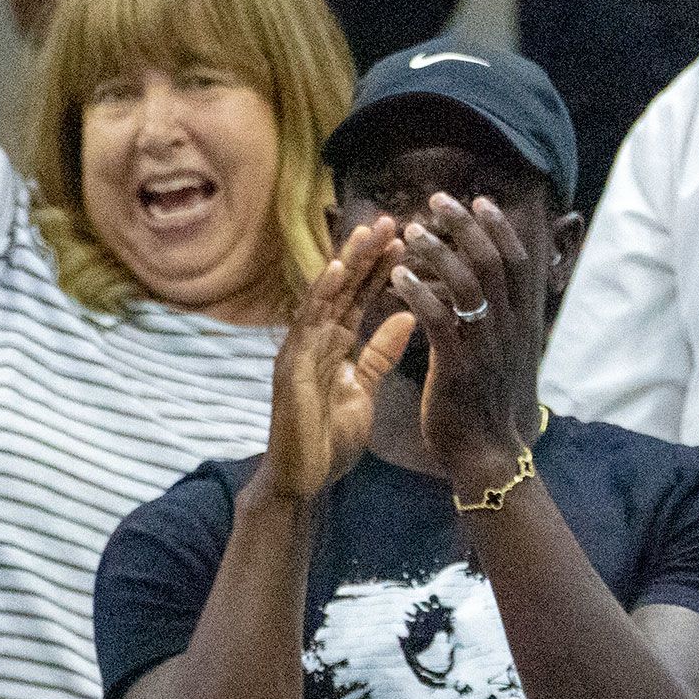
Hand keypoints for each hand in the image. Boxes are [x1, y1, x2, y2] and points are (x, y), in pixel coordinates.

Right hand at [256, 219, 413, 501]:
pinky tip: (338, 272)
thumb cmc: (331, 435)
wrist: (305, 478)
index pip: (359, 298)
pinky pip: (308, 326)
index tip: (408, 241)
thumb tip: (406, 316)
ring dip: (346, 263)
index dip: (381, 270)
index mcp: (333, 344)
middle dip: (365, 255)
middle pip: (341, 289)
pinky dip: (322, 297)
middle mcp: (312, 340)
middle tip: (392, 220)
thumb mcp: (363, 388)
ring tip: (369, 233)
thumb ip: (378, 353)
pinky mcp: (291, 367)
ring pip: (324, 297)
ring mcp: (299, 350)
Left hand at [387, 193, 543, 498]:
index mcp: (521, 325)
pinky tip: (398, 277)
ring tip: (412, 234)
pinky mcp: (460, 367)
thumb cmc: (486, 402)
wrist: (486, 452)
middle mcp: (510, 331)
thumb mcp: (504, 354)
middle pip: (493, 262)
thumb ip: (499, 318)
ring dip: (438, 252)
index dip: (499, 228)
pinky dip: (419, 292)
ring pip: (468, 285)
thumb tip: (489, 283)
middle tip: (437, 202)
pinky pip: (440, 319)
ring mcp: (487, 348)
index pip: (517, 262)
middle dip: (466, 226)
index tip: (478, 201)